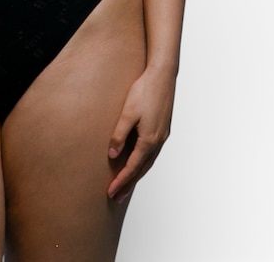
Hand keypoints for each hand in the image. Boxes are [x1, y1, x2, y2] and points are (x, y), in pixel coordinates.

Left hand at [107, 66, 176, 201]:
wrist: (163, 75)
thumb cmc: (144, 91)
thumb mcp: (127, 113)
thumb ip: (119, 135)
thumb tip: (112, 155)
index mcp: (149, 140)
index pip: (132, 167)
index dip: (121, 181)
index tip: (111, 192)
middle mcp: (158, 142)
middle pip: (142, 169)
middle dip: (129, 184)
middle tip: (117, 197)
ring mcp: (162, 136)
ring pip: (148, 162)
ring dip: (137, 175)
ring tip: (126, 184)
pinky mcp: (163, 129)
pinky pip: (152, 153)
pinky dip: (144, 162)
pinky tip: (138, 162)